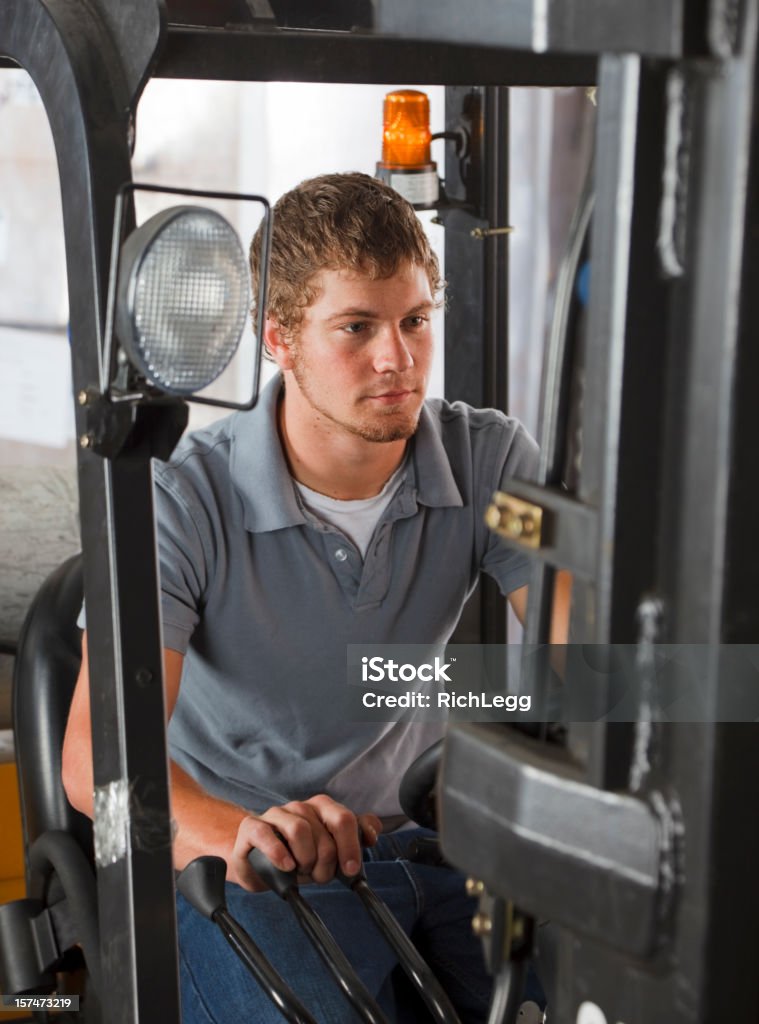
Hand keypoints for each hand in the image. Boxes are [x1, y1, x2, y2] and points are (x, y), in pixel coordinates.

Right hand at [230, 795, 381, 890]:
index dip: (351, 846)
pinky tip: (286, 867)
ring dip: (304, 860)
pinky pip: (267, 835)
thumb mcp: (329, 850)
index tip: (351, 870)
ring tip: (300, 871)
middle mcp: (300, 806)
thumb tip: (373, 833)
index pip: (345, 819)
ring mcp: (275, 814)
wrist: (257, 863)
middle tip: (319, 876)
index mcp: (322, 807)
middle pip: (324, 831)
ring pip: (299, 830)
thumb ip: (354, 836)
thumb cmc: (297, 856)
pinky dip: (279, 853)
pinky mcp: (252, 826)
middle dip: (326, 861)